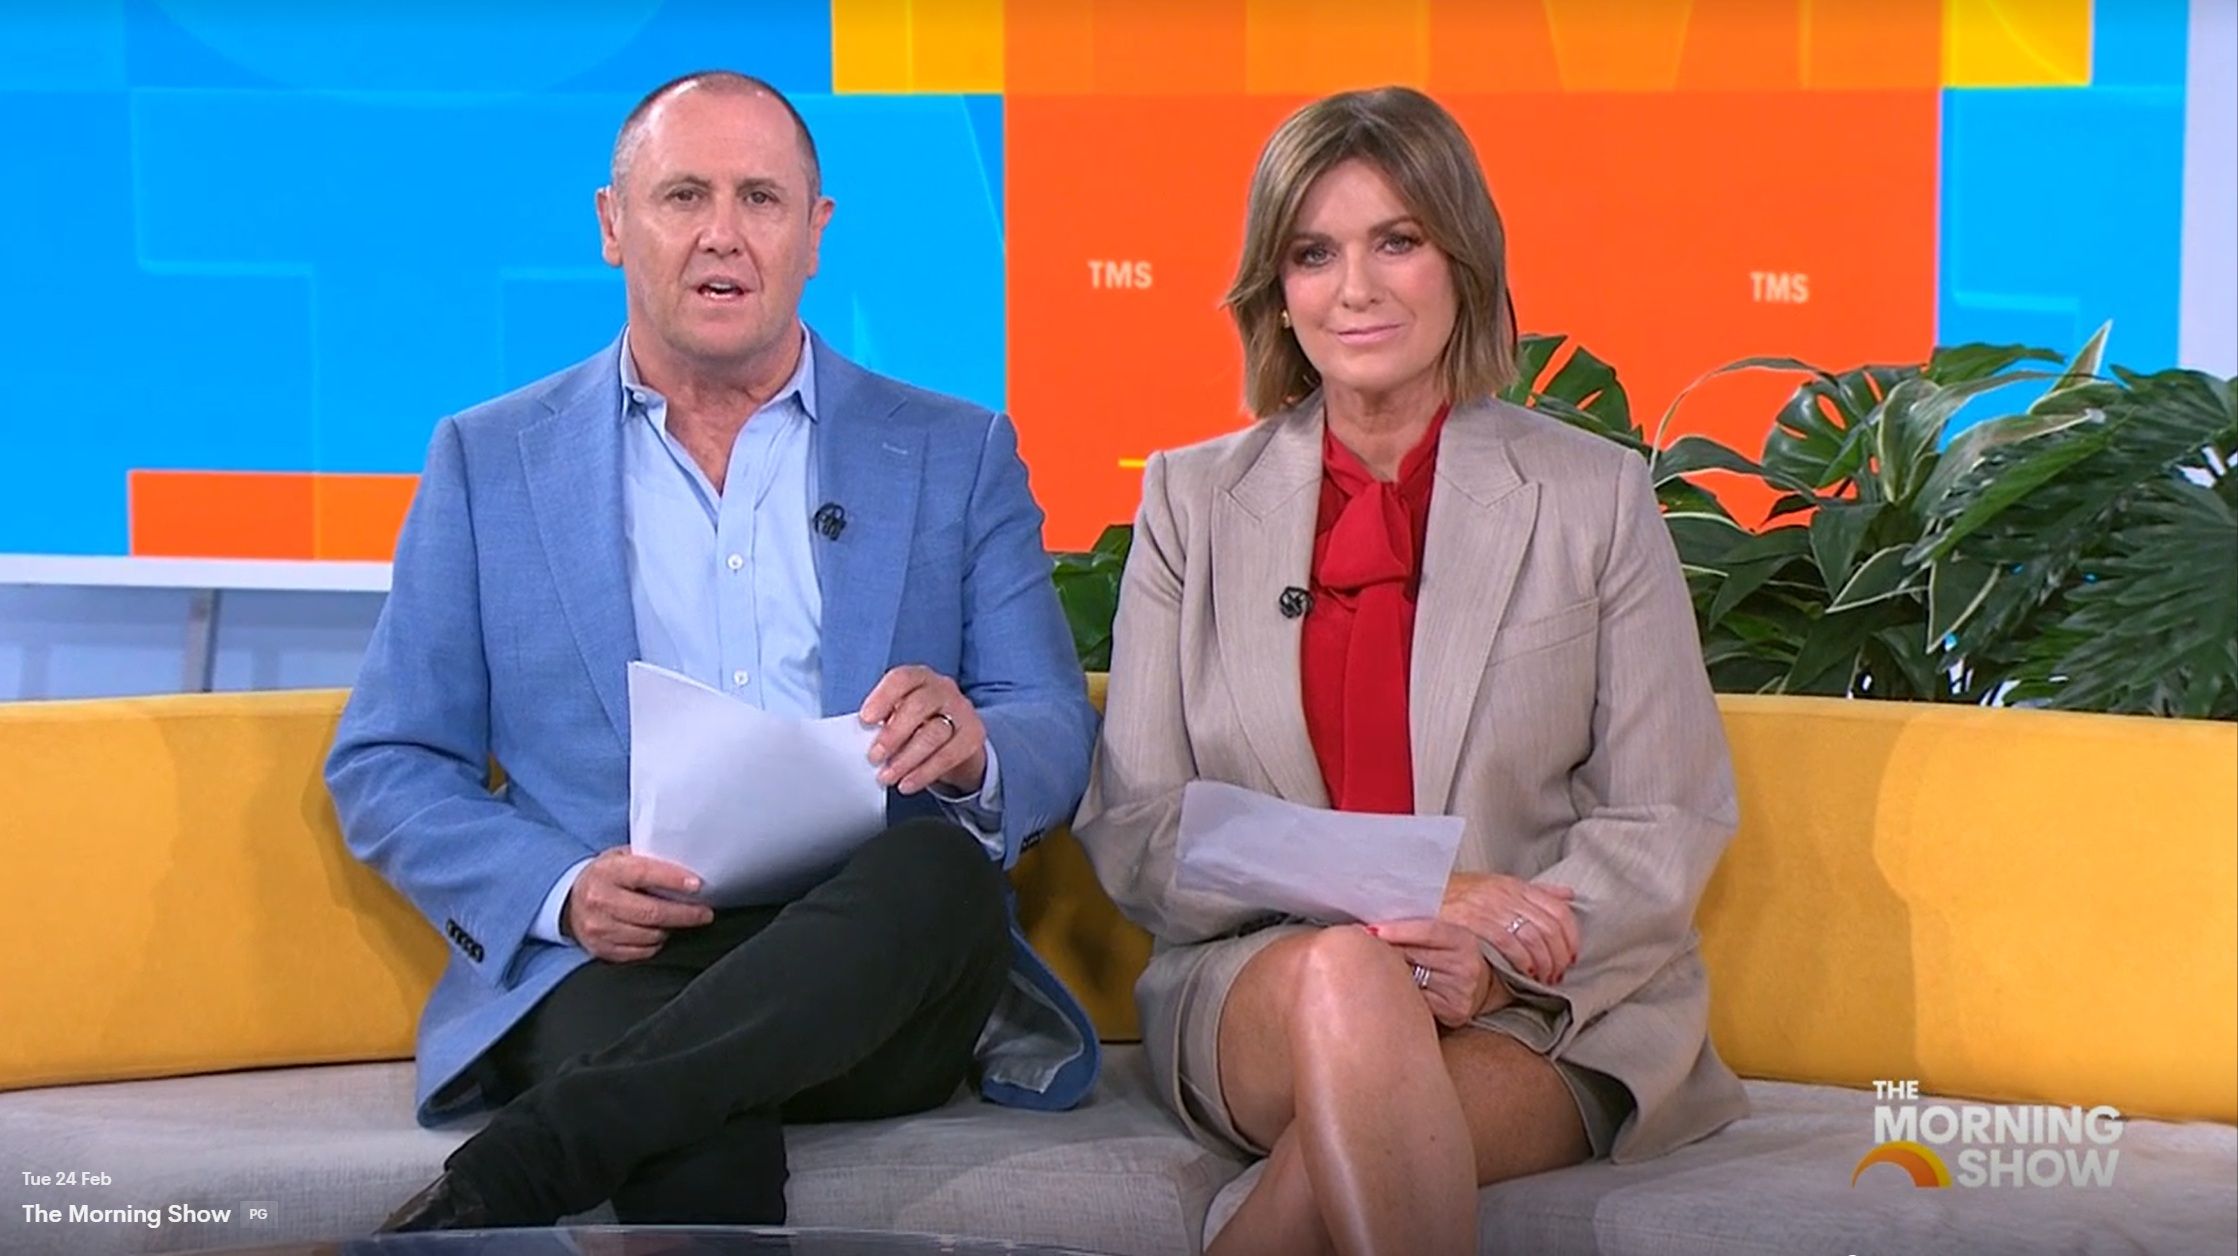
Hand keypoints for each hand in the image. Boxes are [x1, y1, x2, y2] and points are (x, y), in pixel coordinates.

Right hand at [562, 847, 714, 962]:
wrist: (569, 902)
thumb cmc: (605, 877)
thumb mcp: (620, 858)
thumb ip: (647, 859)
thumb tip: (686, 865)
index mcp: (607, 872)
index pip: (644, 874)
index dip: (673, 880)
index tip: (697, 885)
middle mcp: (600, 900)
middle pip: (652, 912)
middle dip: (685, 914)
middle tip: (705, 913)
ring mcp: (599, 928)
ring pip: (649, 935)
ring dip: (671, 929)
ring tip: (680, 920)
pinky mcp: (601, 949)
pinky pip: (641, 952)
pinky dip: (656, 944)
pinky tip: (660, 933)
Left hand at [860, 665, 986, 794]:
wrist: (956, 738)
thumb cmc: (918, 723)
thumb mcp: (900, 714)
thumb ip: (883, 721)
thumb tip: (861, 740)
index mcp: (919, 678)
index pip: (902, 679)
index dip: (883, 698)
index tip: (866, 719)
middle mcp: (943, 689)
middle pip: (919, 706)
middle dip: (893, 734)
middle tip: (874, 756)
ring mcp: (962, 710)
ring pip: (934, 733)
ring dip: (906, 759)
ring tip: (887, 776)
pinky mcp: (974, 735)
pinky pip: (948, 755)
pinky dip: (925, 772)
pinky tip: (908, 783)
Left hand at [1366, 919, 1507, 1027]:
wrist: (1478, 984)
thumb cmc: (1447, 954)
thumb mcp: (1441, 936)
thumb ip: (1413, 930)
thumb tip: (1369, 929)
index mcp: (1464, 940)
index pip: (1427, 932)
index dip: (1397, 930)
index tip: (1370, 930)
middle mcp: (1467, 967)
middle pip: (1414, 956)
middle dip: (1385, 950)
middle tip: (1358, 947)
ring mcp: (1461, 993)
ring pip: (1411, 980)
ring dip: (1387, 974)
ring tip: (1371, 969)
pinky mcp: (1454, 1013)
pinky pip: (1415, 1001)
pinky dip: (1399, 994)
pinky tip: (1388, 990)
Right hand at [1440, 872, 1579, 984]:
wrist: (1416, 895)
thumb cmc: (1456, 895)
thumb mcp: (1497, 886)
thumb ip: (1534, 892)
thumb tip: (1567, 895)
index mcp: (1515, 885)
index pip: (1559, 910)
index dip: (1571, 937)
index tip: (1571, 956)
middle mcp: (1505, 894)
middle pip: (1549, 928)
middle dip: (1559, 956)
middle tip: (1557, 974)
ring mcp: (1489, 906)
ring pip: (1533, 937)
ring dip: (1543, 963)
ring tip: (1542, 978)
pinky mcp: (1472, 920)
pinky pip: (1508, 943)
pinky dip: (1521, 961)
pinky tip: (1523, 973)